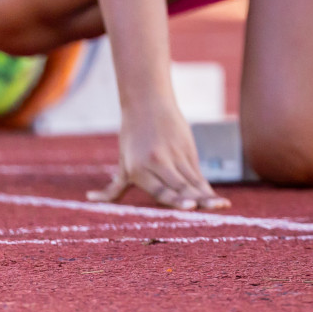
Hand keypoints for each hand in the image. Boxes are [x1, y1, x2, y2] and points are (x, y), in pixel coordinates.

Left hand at [88, 101, 228, 210]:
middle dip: (198, 200)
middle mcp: (159, 163)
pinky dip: (206, 187)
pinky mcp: (188, 149)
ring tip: (222, 206)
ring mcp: (176, 155)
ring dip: (208, 195)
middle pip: (181, 186)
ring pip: (193, 180)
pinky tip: (216, 198)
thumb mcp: (123, 163)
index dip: (177, 199)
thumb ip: (113, 188)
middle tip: (215, 209)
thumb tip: (90, 199)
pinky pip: (198, 173)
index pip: (161, 190)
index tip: (191, 207)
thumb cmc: (132, 136)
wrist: (148, 103)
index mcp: (139, 169)